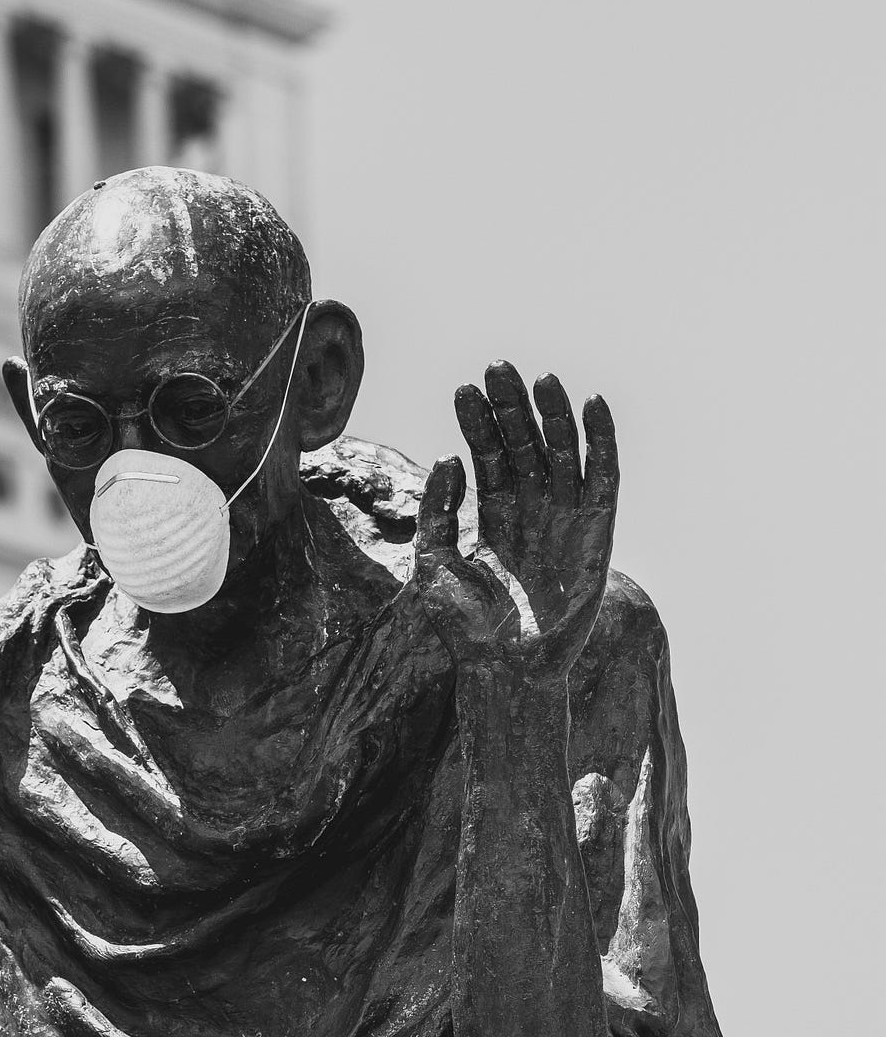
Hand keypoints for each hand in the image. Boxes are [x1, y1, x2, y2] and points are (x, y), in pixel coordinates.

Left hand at [415, 363, 618, 676]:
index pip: (488, 455)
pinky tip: (590, 404)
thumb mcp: (433, 562)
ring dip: (552, 414)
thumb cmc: (465, 628)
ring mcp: (565, 517)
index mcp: (493, 516)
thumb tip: (449, 457)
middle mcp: (531, 510)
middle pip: (525, 444)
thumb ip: (436, 510)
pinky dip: (601, 439)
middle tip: (497, 367)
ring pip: (562, 451)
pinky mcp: (597, 529)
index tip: (463, 389)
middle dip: (512, 407)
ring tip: (538, 379)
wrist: (505, 670)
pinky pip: (603, 475)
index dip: (477, 422)